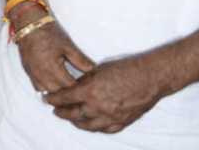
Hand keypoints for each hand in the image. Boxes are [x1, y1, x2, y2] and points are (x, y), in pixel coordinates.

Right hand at [12, 5, 94, 94]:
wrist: (29, 24)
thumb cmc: (48, 33)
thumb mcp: (68, 46)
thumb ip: (81, 61)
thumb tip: (94, 70)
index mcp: (53, 68)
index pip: (70, 87)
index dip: (80, 88)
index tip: (88, 87)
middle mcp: (41, 74)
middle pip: (58, 93)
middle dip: (69, 93)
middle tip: (80, 90)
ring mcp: (33, 74)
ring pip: (47, 92)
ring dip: (57, 92)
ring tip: (67, 88)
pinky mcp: (28, 72)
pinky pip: (38, 87)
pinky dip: (46, 88)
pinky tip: (54, 84)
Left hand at [44, 54, 165, 132]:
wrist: (151, 77)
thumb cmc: (125, 69)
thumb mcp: (98, 70)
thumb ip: (84, 81)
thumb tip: (73, 86)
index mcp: (90, 91)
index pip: (64, 98)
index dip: (53, 98)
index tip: (47, 98)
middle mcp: (98, 107)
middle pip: (73, 114)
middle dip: (61, 112)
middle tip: (55, 110)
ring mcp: (110, 117)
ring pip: (87, 125)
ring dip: (76, 122)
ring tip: (70, 118)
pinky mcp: (122, 122)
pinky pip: (105, 129)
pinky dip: (95, 127)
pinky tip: (91, 124)